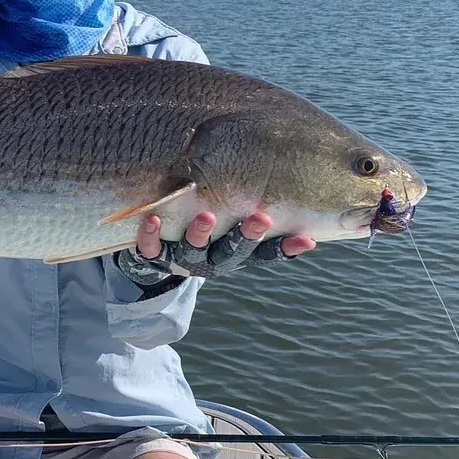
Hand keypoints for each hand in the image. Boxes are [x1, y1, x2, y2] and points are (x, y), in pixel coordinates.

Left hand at [118, 211, 315, 283]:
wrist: (158, 260)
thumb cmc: (206, 235)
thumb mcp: (233, 231)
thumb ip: (260, 218)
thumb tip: (303, 197)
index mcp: (235, 254)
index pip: (265, 254)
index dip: (284, 249)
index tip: (306, 238)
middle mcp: (212, 259)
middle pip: (232, 251)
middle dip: (246, 236)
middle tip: (259, 218)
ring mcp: (183, 258)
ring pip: (193, 248)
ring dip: (200, 233)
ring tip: (206, 215)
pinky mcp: (154, 255)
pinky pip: (152, 248)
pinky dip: (152, 234)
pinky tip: (154, 218)